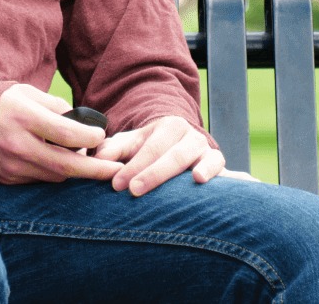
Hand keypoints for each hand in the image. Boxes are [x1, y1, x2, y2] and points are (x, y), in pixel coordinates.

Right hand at [0, 85, 121, 184]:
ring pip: (56, 175)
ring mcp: (10, 164)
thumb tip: (85, 126)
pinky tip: (54, 160)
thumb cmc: (1, 102)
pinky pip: (39, 180)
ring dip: (73, 168)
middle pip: (66, 165)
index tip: (101, 135)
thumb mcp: (27, 93)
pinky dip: (52, 171)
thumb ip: (56, 107)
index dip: (90, 138)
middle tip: (118, 170)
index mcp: (23, 116)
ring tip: (79, 155)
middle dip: (96, 170)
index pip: (66, 134)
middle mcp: (16, 143)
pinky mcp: (6, 178)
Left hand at [92, 115, 226, 195]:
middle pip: (172, 156)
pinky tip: (205, 180)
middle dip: (153, 174)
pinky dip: (216, 172)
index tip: (116, 184)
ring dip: (196, 170)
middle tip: (134, 191)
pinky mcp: (218, 165)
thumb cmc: (148, 149)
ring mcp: (206, 150)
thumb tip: (98, 159)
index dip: (133, 167)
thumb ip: (112, 150)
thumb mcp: (129, 145)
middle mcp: (190, 136)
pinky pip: (220, 168)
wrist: (177, 147)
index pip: (149, 148)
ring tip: (194, 179)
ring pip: (200, 159)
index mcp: (167, 127)